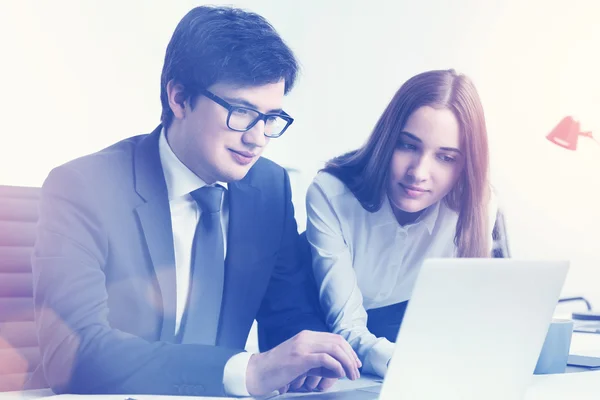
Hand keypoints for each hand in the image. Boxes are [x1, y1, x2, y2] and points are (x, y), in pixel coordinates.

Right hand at [246, 330, 361, 395]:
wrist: (257, 372)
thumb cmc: (277, 369)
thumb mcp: (299, 359)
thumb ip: (316, 360)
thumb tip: (336, 367)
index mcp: (306, 336)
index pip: (335, 338)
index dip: (348, 350)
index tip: (355, 363)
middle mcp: (306, 338)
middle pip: (338, 342)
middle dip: (351, 357)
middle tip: (356, 371)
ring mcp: (302, 347)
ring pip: (334, 349)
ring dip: (347, 363)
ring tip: (351, 374)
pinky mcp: (300, 358)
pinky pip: (325, 359)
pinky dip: (336, 366)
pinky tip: (338, 374)